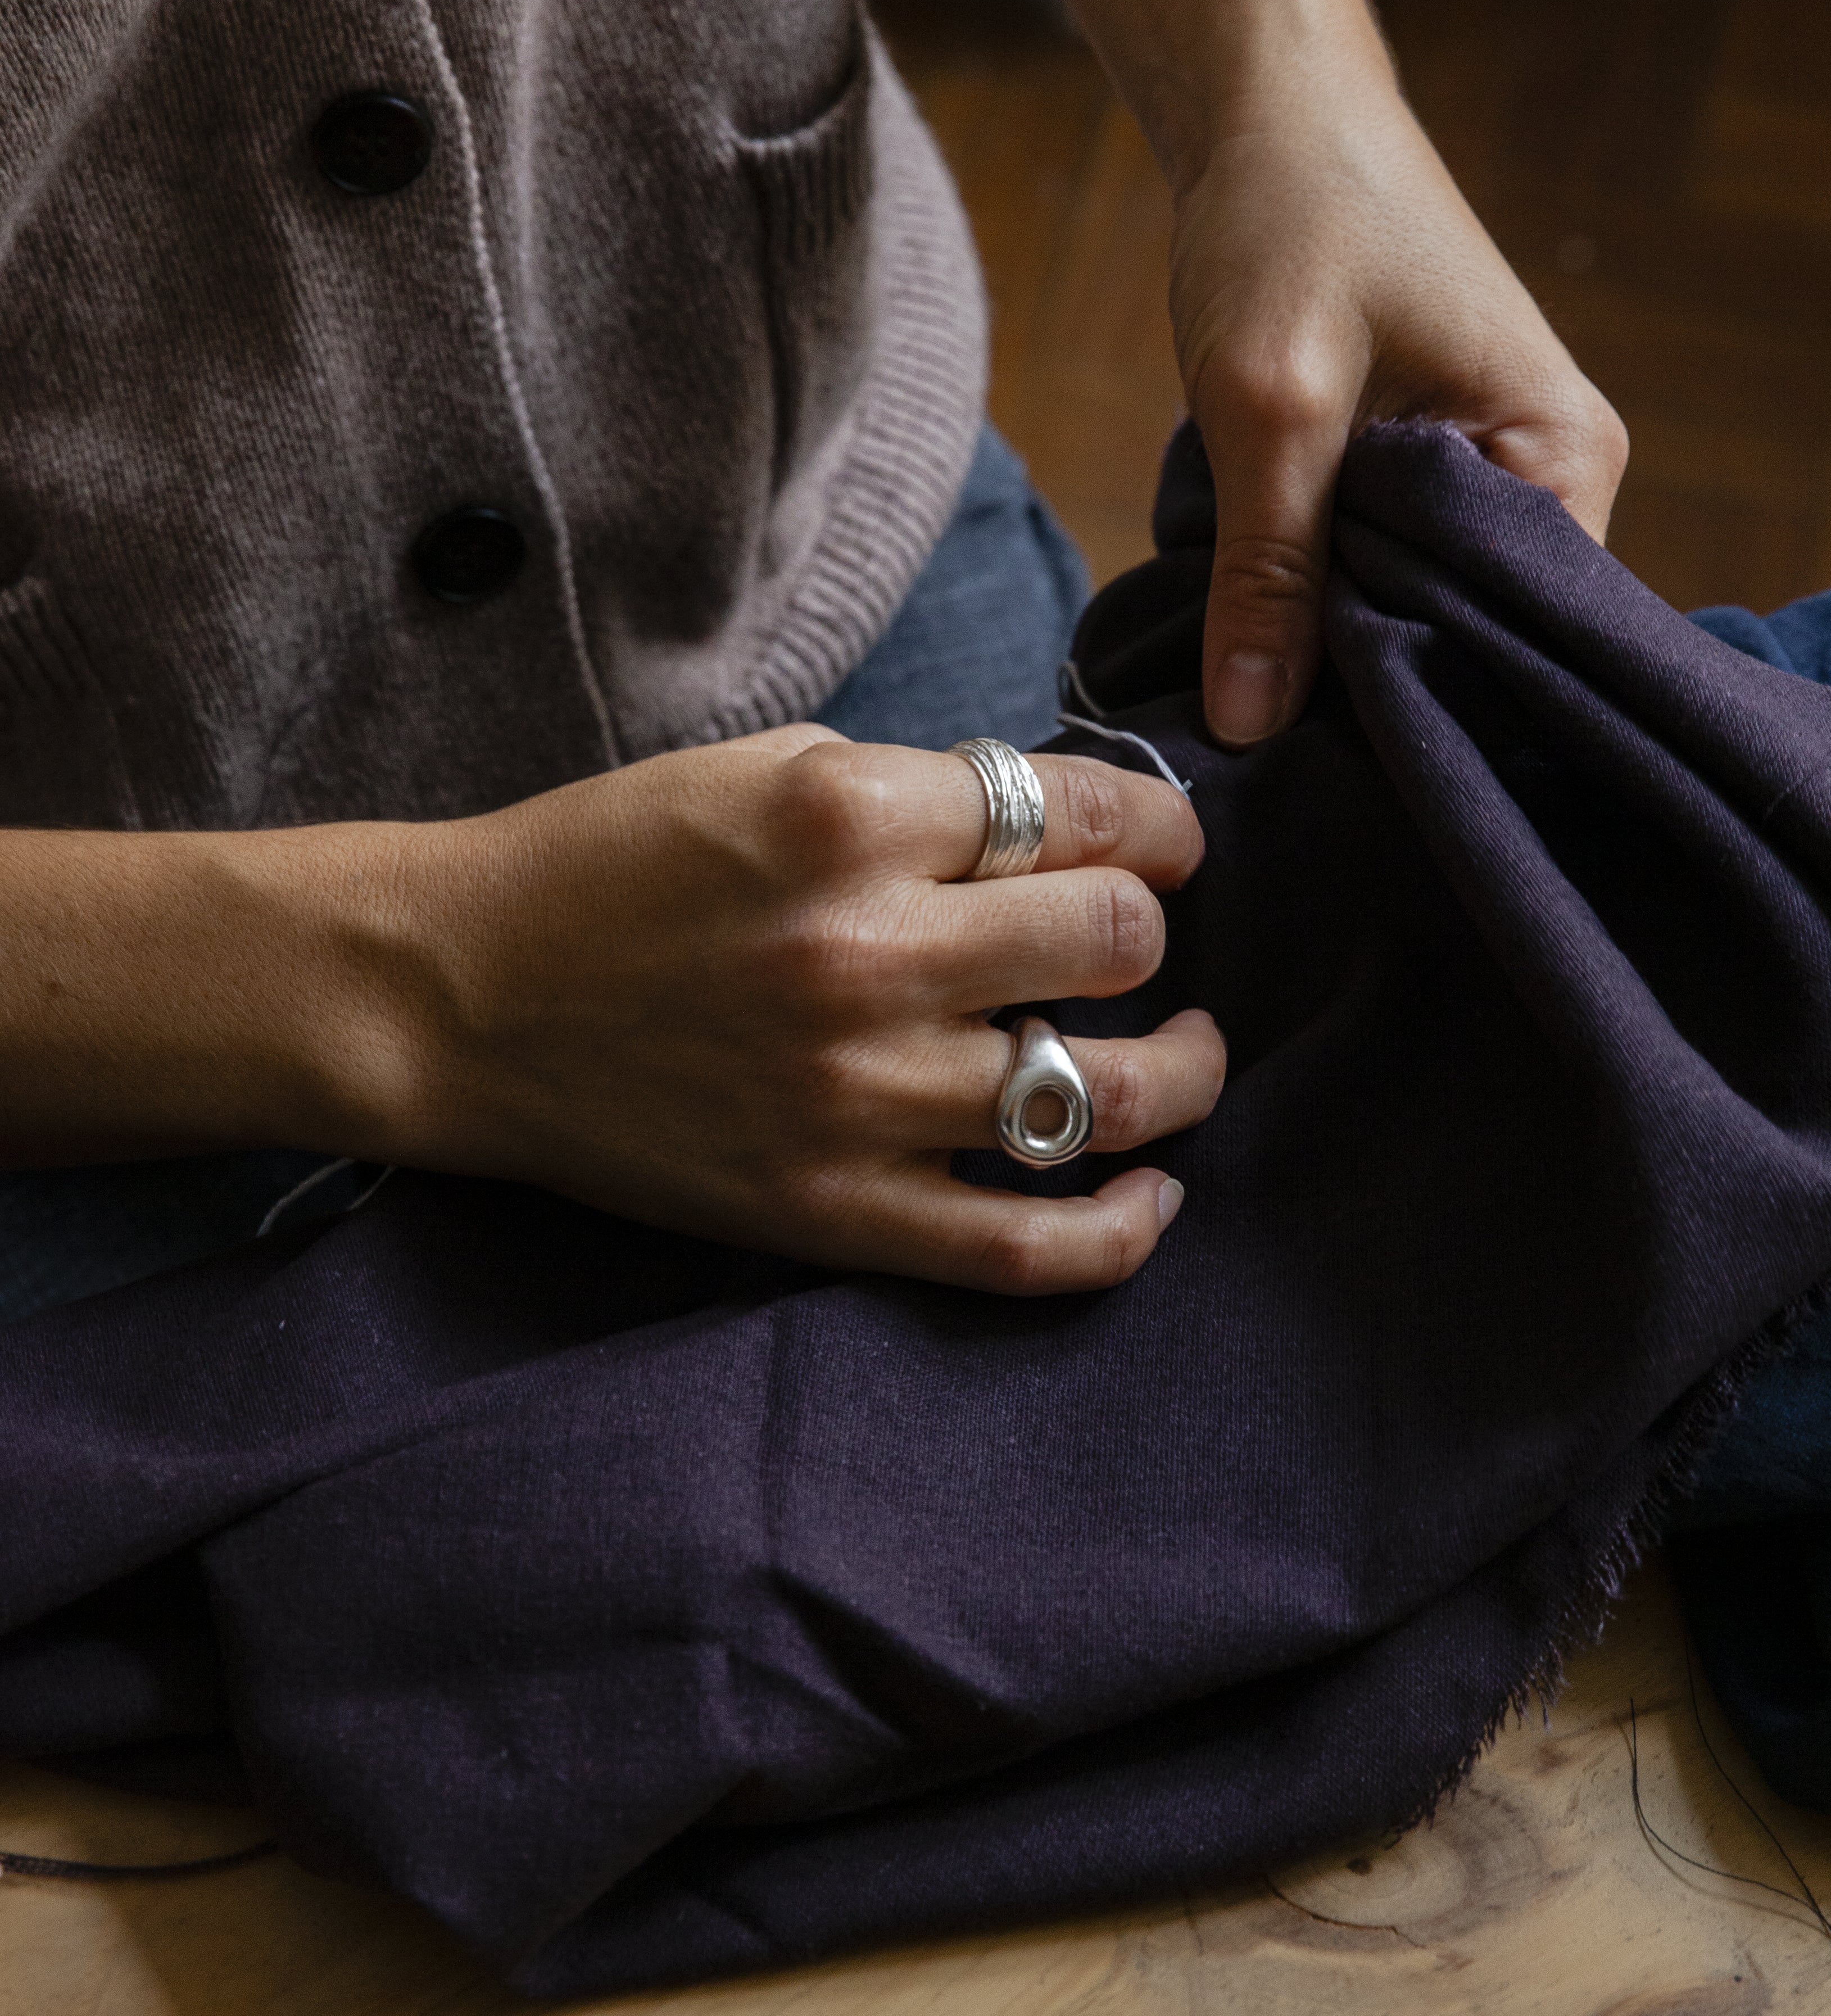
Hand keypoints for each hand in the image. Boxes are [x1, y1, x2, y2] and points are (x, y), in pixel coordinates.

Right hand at [347, 730, 1222, 1293]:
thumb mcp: (768, 767)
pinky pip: (1025, 1247)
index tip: (1162, 848)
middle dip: (1152, 932)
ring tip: (1187, 1055)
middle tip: (1135, 940)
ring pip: (1107, 1095)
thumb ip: (922, 794)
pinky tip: (1152, 1192)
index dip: (1159, 830)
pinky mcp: (827, 1209)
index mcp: (850, 817)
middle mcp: (865, 954)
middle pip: (1118, 941)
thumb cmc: (612, 865)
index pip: (1089, 815)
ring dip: (1180, 1073)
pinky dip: (1120, 1230)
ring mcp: (853, 1096)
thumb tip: (1073, 830)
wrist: (458, 996)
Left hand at [1171, 95, 1627, 745]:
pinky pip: (1387, 573)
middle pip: (1477, 640)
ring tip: (1271, 725)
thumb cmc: (1291, 220)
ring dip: (1347, 654)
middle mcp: (1552, 480)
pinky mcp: (1422, 475)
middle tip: (1285, 768)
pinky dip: (1328, 605)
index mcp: (1563, 458)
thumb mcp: (1268, 403)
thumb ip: (1269, 568)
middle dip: (1384, 693)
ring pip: (1421, 613)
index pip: (1528, 640)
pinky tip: (1270, 652)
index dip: (1432, 709)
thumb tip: (1248, 729)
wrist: (1271, 112)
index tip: (1342, 775)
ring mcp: (1488, 479)